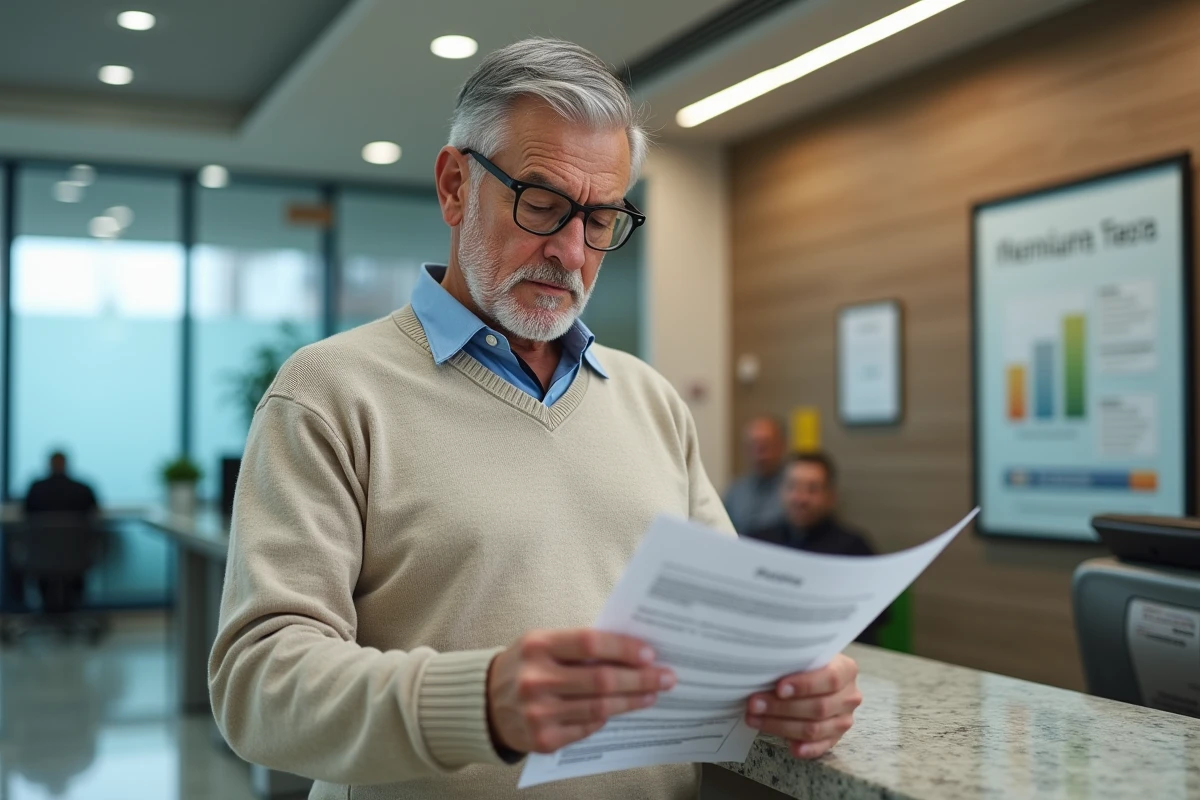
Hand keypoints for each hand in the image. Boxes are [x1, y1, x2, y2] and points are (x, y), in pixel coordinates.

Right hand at [487, 629, 674, 753]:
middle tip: (666, 677)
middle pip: (602, 679)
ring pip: (600, 707)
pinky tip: (621, 709)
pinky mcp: (543, 739)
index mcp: (537, 646)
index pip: (590, 643)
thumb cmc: (524, 665)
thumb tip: (631, 650)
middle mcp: (535, 679)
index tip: (650, 653)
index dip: (623, 648)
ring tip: (652, 694)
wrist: (483, 703)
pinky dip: (606, 718)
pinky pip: (587, 728)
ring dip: (632, 701)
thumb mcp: (542, 643)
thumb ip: (578, 645)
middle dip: (641, 679)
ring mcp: (538, 713)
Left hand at [744, 653, 860, 759]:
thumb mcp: (804, 654)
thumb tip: (765, 669)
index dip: (804, 685)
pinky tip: (790, 746)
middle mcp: (849, 696)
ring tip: (755, 719)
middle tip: (754, 704)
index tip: (779, 688)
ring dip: (781, 726)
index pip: (830, 678)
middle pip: (819, 707)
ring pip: (815, 728)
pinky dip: (806, 749)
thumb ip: (793, 660)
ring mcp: (844, 719)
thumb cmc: (806, 662)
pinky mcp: (835, 737)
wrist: (816, 674)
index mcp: (846, 670)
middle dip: (782, 707)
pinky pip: (821, 746)